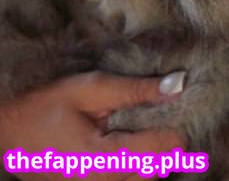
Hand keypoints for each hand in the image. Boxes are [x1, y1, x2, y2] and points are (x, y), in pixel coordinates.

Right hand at [0, 70, 187, 179]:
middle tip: (171, 109)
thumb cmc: (45, 106)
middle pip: (158, 168)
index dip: (179, 124)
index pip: (162, 149)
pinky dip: (138, 162)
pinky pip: (126, 180)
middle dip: (170, 140)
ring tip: (152, 121)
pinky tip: (133, 138)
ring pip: (145, 178)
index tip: (185, 102)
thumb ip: (135, 90)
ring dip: (156, 153)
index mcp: (105, 159)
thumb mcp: (90, 89)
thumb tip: (177, 85)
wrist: (8, 131)